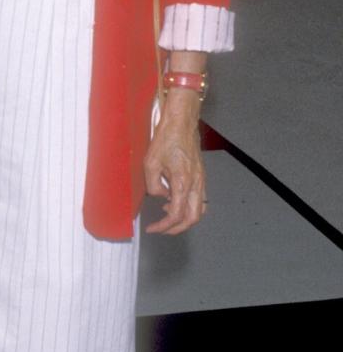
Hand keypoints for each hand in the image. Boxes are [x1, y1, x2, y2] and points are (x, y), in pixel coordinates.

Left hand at [143, 90, 205, 234]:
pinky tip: (174, 200)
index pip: (177, 215)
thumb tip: (160, 196)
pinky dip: (188, 206)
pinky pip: (199, 199)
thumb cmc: (167, 139)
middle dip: (177, 228)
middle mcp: (196, 184)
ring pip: (199, 210)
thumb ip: (153, 185)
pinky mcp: (201, 176)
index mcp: (183, 183)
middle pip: (193, 218)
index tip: (152, 228)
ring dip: (184, 217)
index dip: (164, 226)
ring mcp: (201, 180)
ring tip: (166, 214)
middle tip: (161, 228)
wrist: (181, 122)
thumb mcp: (150, 163)